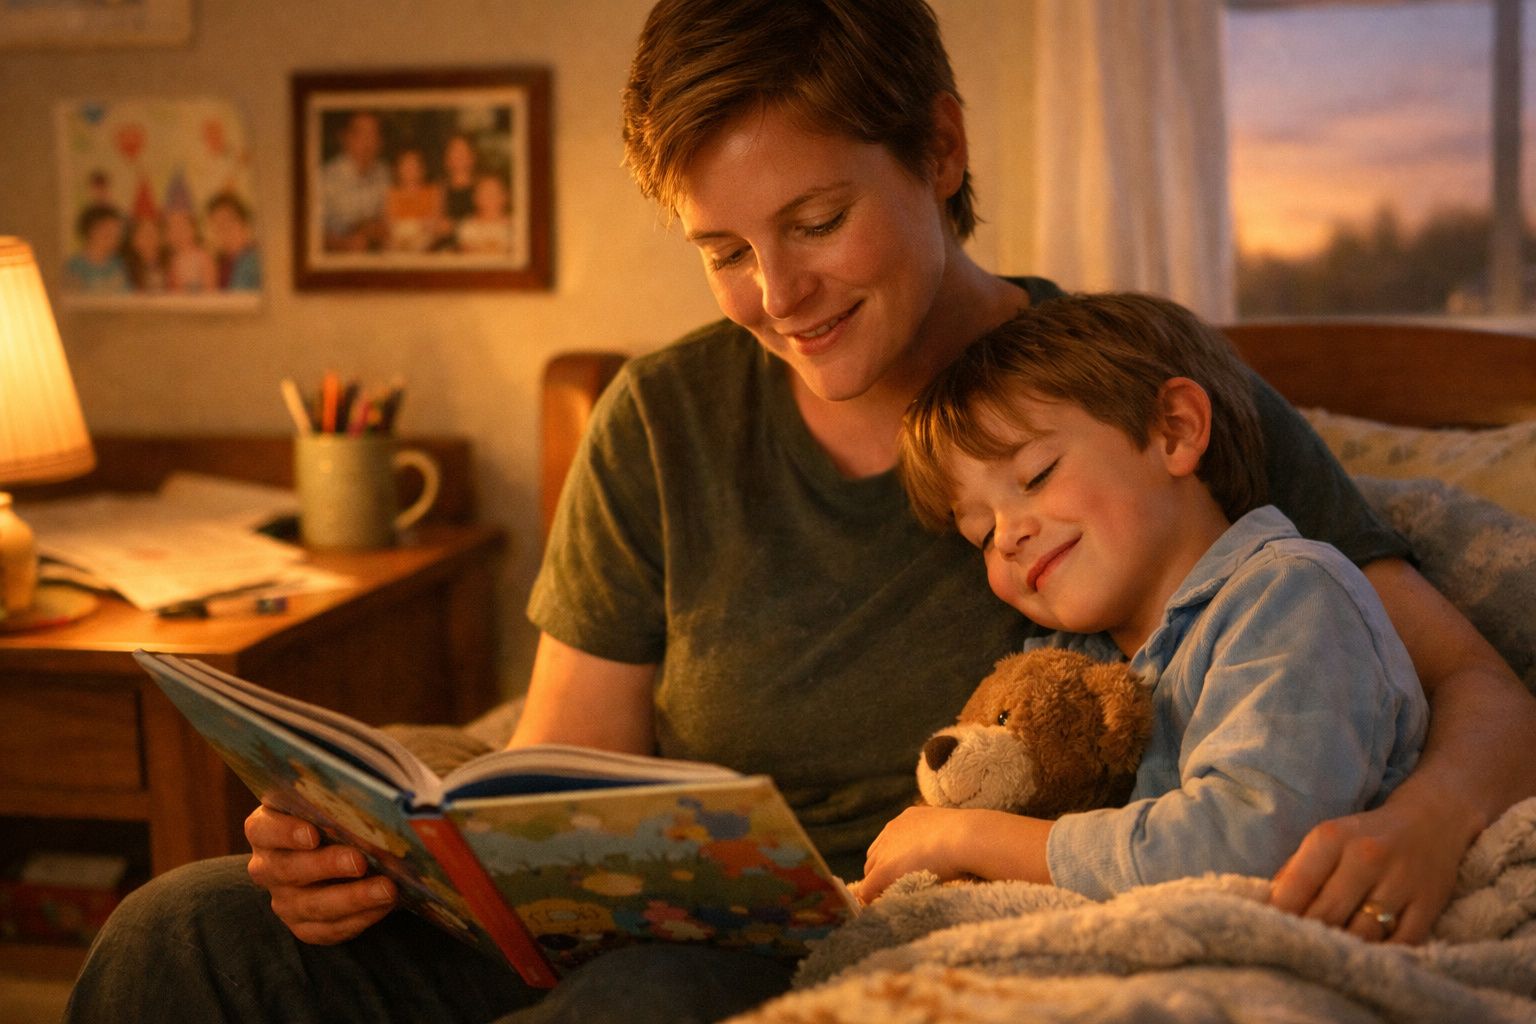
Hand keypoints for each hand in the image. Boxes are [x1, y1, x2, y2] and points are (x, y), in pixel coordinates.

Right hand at [244, 804, 396, 943]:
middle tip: (360, 861)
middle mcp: (268, 866)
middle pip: (287, 869)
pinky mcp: (303, 926)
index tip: (313, 833)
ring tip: (387, 889)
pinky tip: (384, 906)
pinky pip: (326, 930)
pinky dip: (358, 919)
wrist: (339, 853)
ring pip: (311, 905)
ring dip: (352, 898)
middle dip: (326, 865)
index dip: (284, 832)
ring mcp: (283, 900)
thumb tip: (380, 790)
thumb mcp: (332, 803)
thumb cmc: (337, 817)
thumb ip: (342, 797)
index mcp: (266, 829)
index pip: (263, 830)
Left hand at [857, 805, 971, 903]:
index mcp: (908, 819)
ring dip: (877, 884)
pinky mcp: (884, 870)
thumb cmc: (969, 838)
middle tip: (893, 888)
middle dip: (882, 871)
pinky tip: (875, 908)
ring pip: (871, 872)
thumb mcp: (952, 833)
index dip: (893, 859)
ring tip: (888, 899)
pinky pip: (868, 888)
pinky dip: (869, 898)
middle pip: (876, 856)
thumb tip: (948, 856)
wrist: (964, 838)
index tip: (901, 872)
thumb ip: (942, 841)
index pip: (890, 842)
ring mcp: (886, 850)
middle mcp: (892, 830)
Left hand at [1268, 787, 1474, 944]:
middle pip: (1327, 914)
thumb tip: (1268, 906)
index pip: (1296, 887)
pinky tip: (1368, 958)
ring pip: (1363, 933)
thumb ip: (1296, 871)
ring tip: (1330, 959)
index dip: (1280, 917)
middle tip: (1298, 955)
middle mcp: (1365, 857)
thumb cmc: (1364, 836)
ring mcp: (1400, 881)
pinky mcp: (1429, 903)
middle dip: (1310, 938)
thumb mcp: (1325, 840)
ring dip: (1345, 950)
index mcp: (1331, 838)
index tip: (1271, 936)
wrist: (1431, 820)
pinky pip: (1402, 942)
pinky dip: (1383, 955)